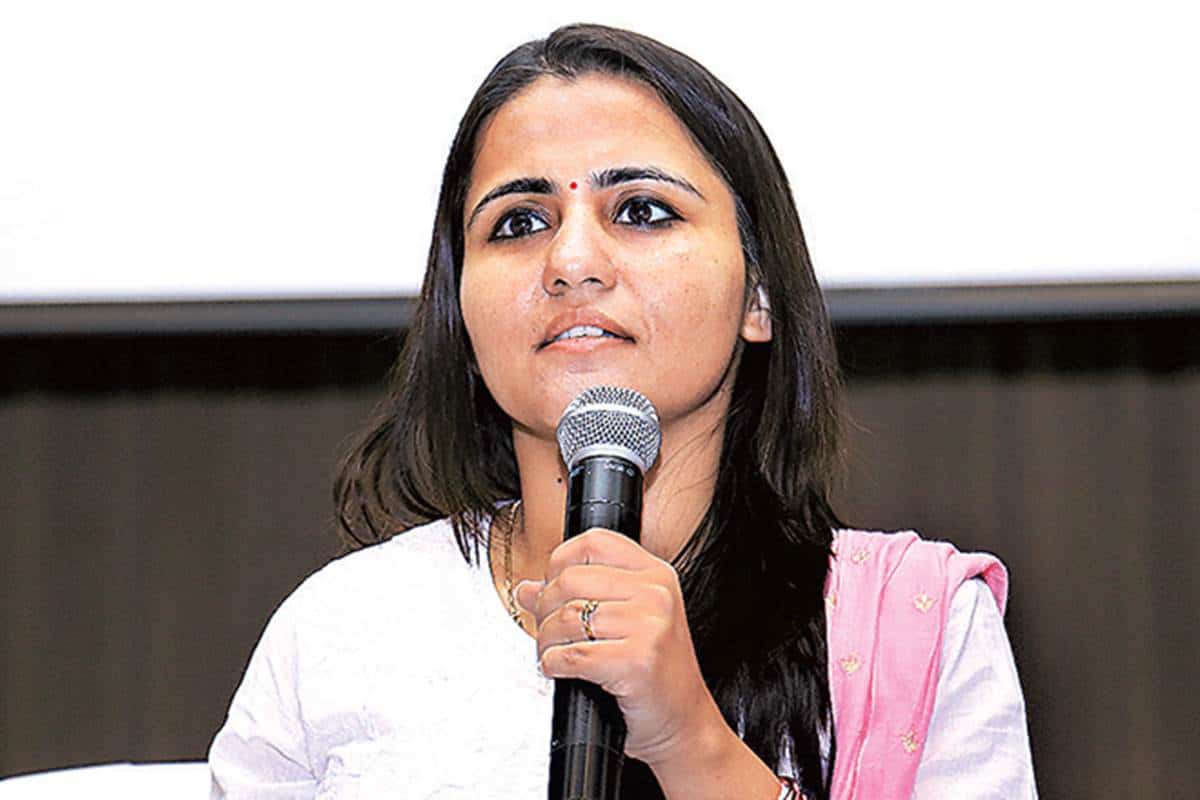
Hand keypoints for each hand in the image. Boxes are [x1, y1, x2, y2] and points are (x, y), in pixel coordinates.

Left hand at [513, 528, 724, 767]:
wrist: (683, 722)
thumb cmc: (652, 672)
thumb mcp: (622, 621)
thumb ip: (576, 597)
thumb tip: (525, 589)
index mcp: (655, 574)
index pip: (593, 542)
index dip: (559, 562)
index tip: (552, 588)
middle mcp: (656, 594)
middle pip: (571, 579)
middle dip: (544, 608)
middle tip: (545, 630)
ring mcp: (650, 627)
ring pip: (567, 618)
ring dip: (545, 641)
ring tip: (551, 653)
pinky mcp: (637, 662)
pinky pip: (572, 654)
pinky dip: (553, 664)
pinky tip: (558, 669)